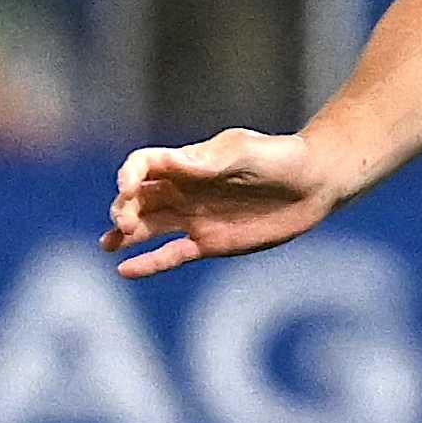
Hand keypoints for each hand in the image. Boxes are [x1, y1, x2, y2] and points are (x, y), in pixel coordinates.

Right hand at [103, 128, 339, 278]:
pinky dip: (149, 263)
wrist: (313, 183)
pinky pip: (172, 254)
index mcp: (187, 162)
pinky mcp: (210, 243)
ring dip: (125, 235)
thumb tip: (175, 165)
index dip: (129, 175)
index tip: (127, 187)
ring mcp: (195, 217)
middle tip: (124, 223)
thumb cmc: (279, 158)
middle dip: (124, 209)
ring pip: (149, 227)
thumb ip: (210, 161)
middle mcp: (184, 190)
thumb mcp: (245, 151)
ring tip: (108, 245)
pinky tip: (125, 270)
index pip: (142, 165)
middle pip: (138, 199)